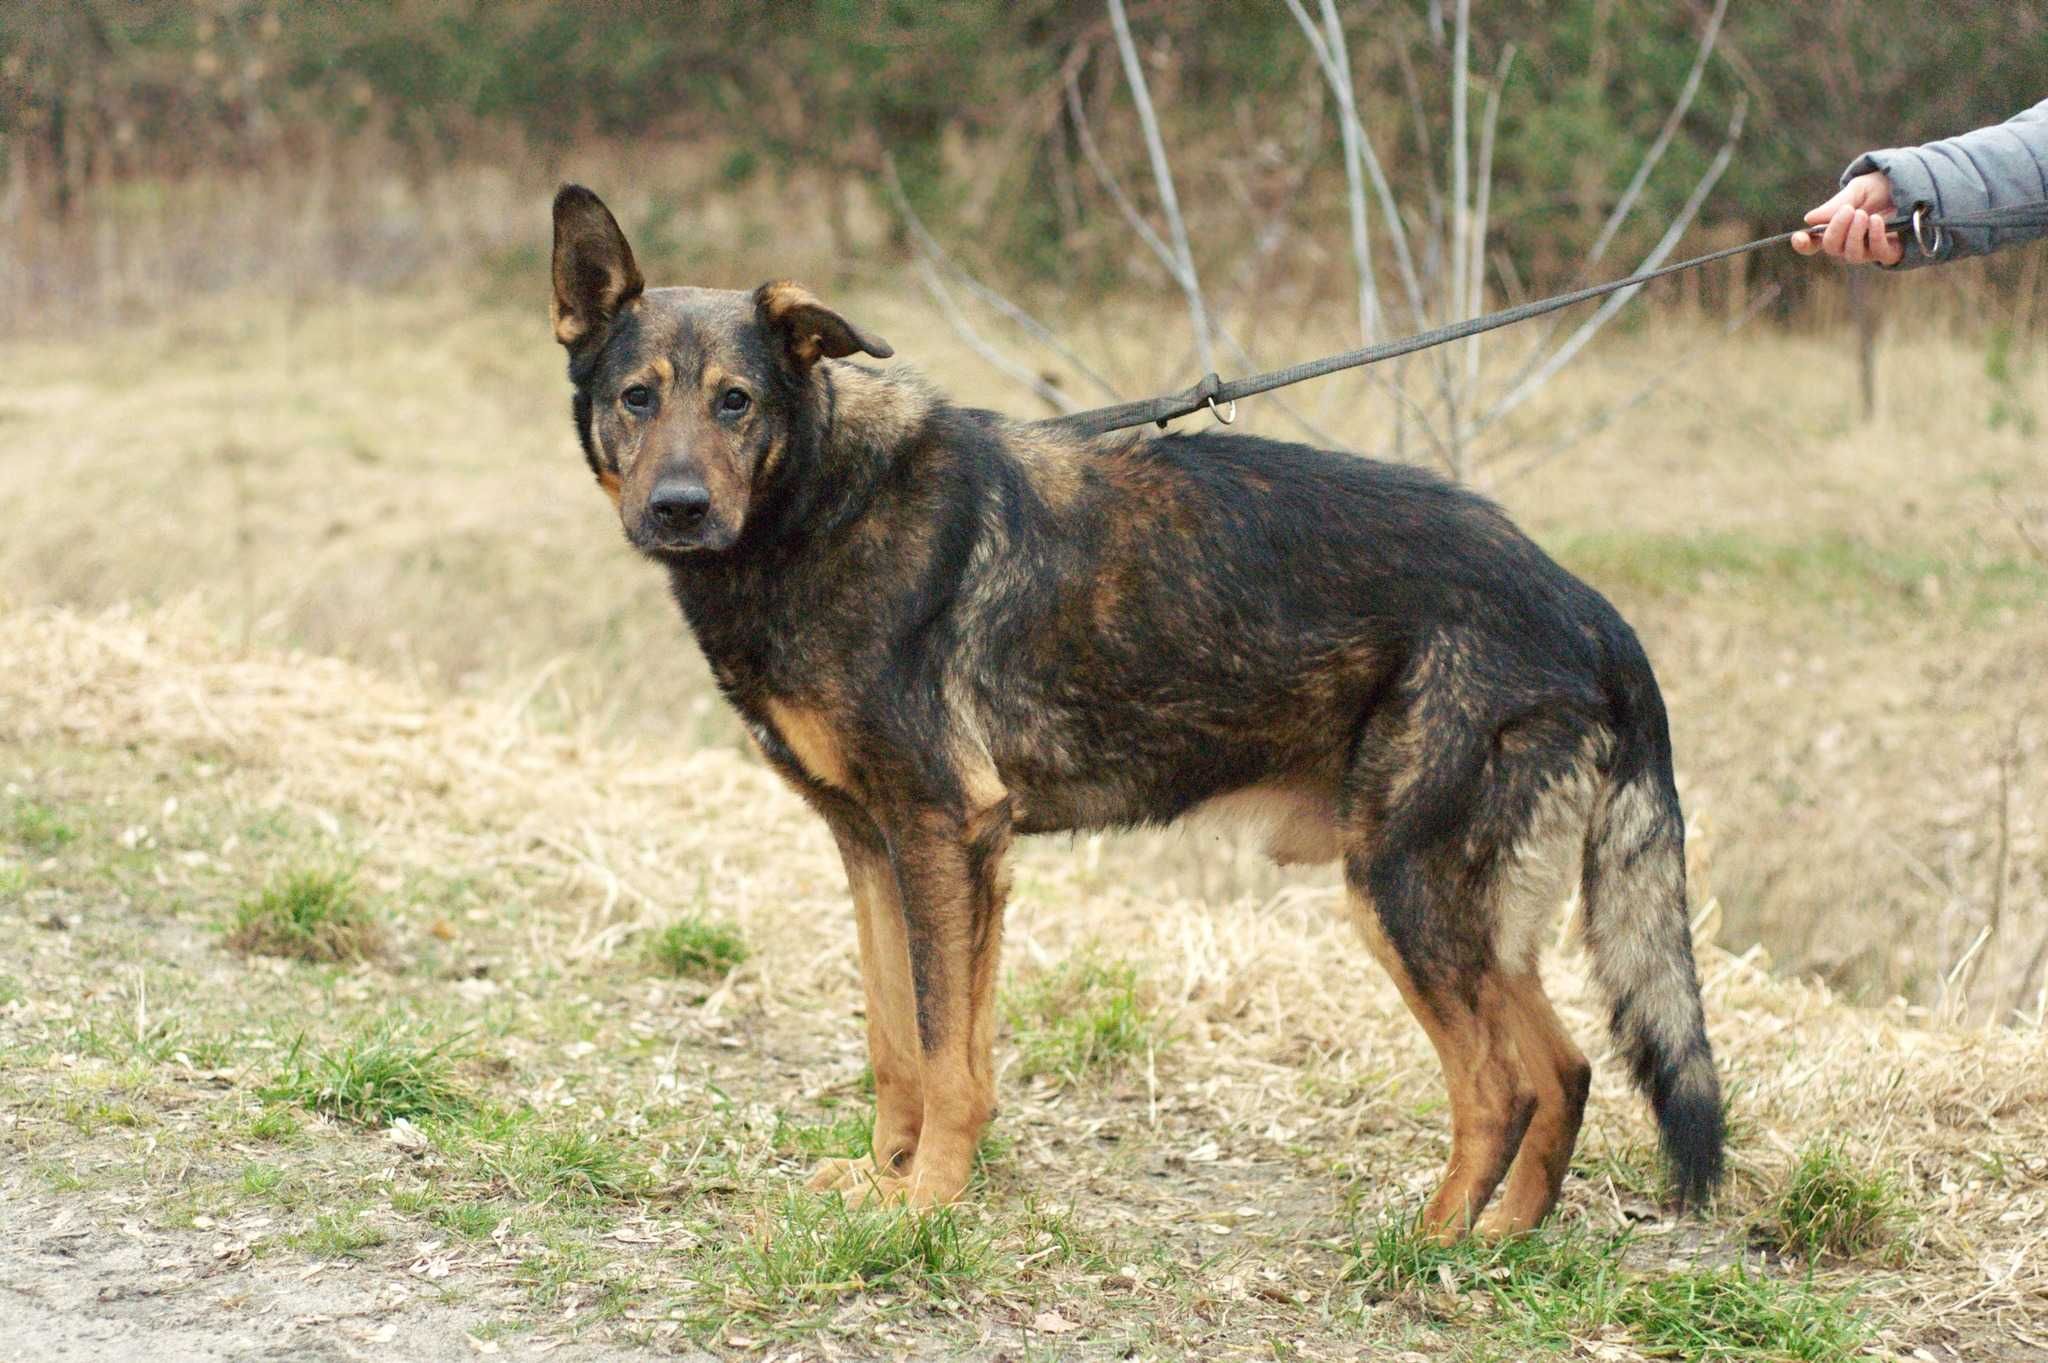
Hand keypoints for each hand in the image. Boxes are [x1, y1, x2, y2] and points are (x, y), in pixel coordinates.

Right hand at [1790, 171, 1904, 264]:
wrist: (1918, 183)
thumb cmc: (1884, 187)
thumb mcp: (1859, 189)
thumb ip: (1836, 205)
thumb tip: (1810, 219)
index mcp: (1837, 228)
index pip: (1814, 243)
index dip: (1804, 244)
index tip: (1799, 236)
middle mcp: (1850, 242)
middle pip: (1831, 248)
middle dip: (1836, 230)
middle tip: (1849, 210)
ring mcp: (1869, 250)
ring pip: (1850, 255)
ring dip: (1854, 235)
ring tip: (1864, 214)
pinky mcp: (1890, 252)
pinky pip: (1877, 253)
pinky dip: (1874, 237)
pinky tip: (1876, 221)